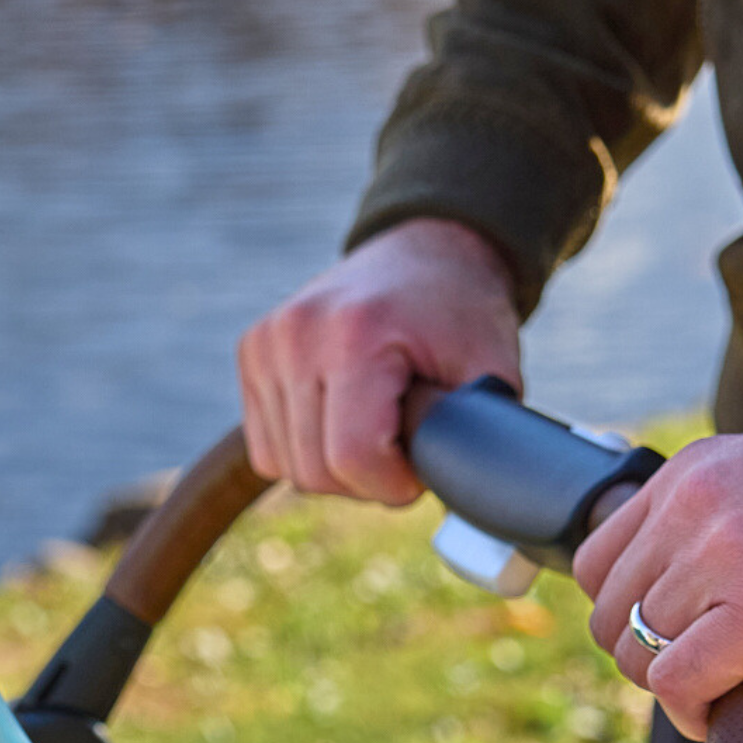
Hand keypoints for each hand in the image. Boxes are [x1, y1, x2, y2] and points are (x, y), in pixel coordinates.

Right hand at [237, 218, 521, 503]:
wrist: (428, 251)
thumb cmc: (463, 315)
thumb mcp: (491, 371)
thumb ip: (476, 435)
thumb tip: (461, 491)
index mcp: (356, 332)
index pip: (353, 457)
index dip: (393, 483)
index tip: (421, 467)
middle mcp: (298, 332)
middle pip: (315, 471)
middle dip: (366, 480)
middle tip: (403, 447)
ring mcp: (267, 341)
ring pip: (287, 467)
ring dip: (336, 469)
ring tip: (375, 427)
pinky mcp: (252, 352)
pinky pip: (267, 449)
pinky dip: (305, 453)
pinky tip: (341, 421)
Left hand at [575, 425, 742, 739]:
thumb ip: (710, 522)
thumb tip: (655, 597)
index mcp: (695, 473)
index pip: (597, 561)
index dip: (622, 613)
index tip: (666, 635)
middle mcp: (699, 505)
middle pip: (612, 616)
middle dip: (651, 656)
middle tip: (706, 667)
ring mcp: (727, 557)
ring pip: (640, 653)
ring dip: (680, 686)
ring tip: (731, 684)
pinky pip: (677, 684)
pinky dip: (693, 713)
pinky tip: (726, 711)